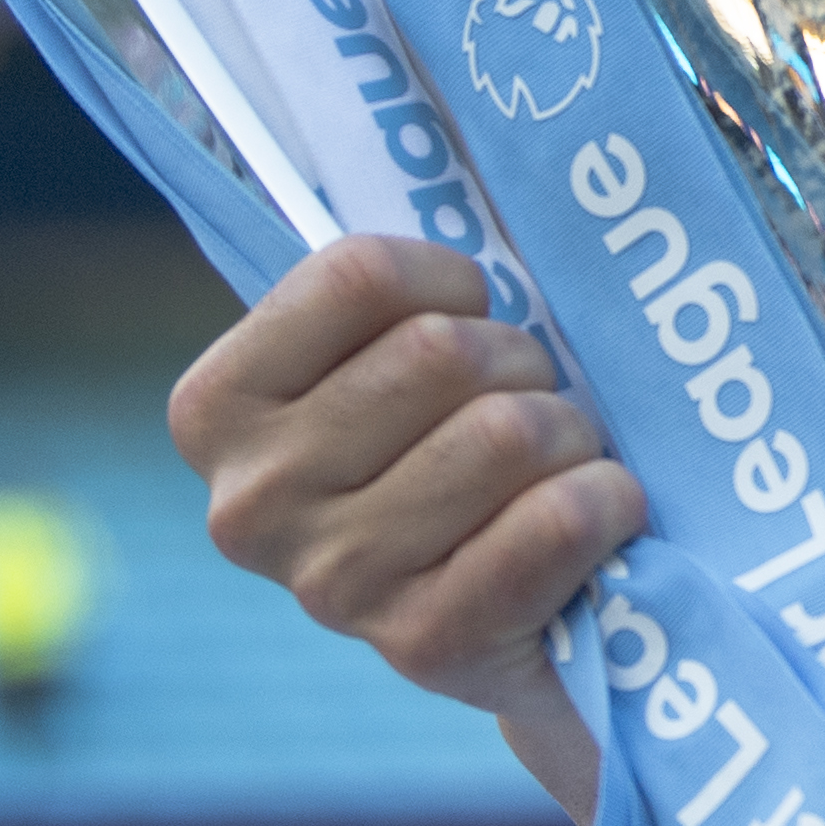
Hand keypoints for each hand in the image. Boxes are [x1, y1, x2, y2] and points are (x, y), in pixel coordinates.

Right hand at [163, 235, 643, 803]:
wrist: (516, 627)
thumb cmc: (451, 458)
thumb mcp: (384, 369)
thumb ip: (391, 301)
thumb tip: (458, 182)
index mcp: (217, 409)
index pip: (356, 274)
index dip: (452, 283)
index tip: (470, 317)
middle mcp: (250, 502)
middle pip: (443, 352)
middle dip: (522, 365)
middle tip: (531, 406)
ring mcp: (332, 583)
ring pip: (507, 431)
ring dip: (571, 435)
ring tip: (559, 465)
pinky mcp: (426, 643)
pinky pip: (556, 519)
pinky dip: (607, 500)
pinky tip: (597, 515)